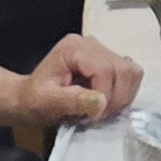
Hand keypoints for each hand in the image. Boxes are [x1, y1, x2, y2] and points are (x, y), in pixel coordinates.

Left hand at [18, 32, 142, 130]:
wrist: (29, 98)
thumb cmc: (34, 100)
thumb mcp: (46, 102)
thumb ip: (72, 100)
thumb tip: (101, 101)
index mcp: (73, 48)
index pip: (104, 70)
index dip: (104, 96)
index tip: (91, 117)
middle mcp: (91, 44)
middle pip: (122, 70)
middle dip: (115, 99)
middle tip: (97, 116)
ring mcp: (103, 50)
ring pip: (131, 72)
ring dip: (122, 97)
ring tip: (102, 110)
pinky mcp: (110, 61)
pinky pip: (131, 76)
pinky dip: (124, 93)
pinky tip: (107, 103)